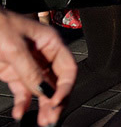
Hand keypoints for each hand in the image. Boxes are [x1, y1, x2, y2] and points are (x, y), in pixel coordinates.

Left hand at [0, 10, 76, 124]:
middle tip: (51, 118)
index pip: (68, 68)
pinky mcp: (12, 72)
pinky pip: (22, 90)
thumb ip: (30, 70)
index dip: (65, 87)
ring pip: (41, 89)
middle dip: (55, 101)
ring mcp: (27, 64)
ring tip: (42, 121)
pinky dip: (23, 103)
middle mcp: (43, 54)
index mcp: (51, 42)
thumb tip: (44, 91)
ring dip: (42, 106)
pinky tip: (21, 112)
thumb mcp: (15, 47)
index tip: (56, 102)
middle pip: (56, 82)